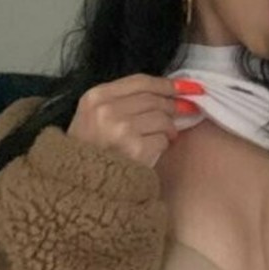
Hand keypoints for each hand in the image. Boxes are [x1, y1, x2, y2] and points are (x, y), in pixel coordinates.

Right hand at [68, 75, 201, 168]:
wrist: (80, 187)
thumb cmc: (91, 150)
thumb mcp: (94, 117)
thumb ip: (123, 101)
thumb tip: (171, 92)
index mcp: (95, 97)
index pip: (140, 82)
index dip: (167, 83)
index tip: (188, 86)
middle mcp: (106, 110)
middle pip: (154, 99)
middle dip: (173, 105)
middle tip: (185, 110)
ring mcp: (120, 129)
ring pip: (162, 118)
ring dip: (168, 128)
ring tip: (164, 136)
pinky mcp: (135, 149)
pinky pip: (162, 139)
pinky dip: (162, 145)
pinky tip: (153, 151)